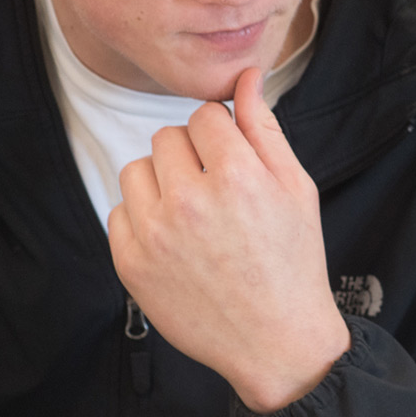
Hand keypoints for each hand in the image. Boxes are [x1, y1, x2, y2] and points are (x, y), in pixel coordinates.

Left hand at [110, 68, 349, 412]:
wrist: (276, 341)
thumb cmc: (293, 261)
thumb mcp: (296, 188)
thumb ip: (265, 128)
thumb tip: (246, 75)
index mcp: (237, 176)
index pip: (205, 114)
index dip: (222, 134)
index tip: (234, 162)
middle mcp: (190, 201)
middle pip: (167, 136)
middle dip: (191, 155)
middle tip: (218, 192)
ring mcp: (155, 234)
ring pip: (137, 169)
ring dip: (161, 182)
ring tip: (194, 214)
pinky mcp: (131, 263)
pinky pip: (120, 211)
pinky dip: (143, 219)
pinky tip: (176, 241)